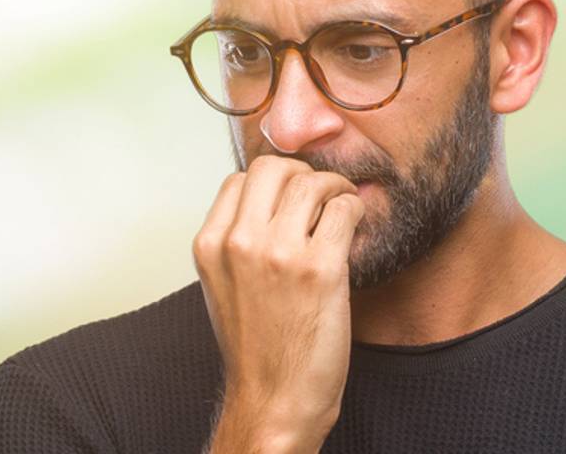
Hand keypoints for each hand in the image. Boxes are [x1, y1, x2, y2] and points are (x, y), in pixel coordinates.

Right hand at [192, 155, 363, 453]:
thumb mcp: (225, 285)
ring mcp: (279, 254)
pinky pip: (344, 209)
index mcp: (210, 246)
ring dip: (336, 188)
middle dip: (304, 173)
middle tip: (322, 194)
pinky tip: (353, 227)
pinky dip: (354, 209)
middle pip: (273, 167)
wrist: (274, 397)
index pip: (240, 178)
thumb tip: (274, 201)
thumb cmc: (257, 347)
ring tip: (342, 208)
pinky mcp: (319, 269)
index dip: (274, 181)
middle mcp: (239, 244)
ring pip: (312, 181)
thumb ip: (238, 241)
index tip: (294, 196)